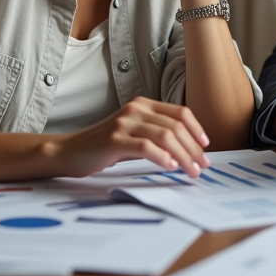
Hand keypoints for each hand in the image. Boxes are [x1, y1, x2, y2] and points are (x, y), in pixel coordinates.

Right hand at [47, 97, 211, 177]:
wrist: (69, 151)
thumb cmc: (104, 146)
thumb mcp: (133, 134)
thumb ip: (156, 135)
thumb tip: (187, 149)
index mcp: (143, 104)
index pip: (180, 113)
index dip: (197, 130)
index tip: (205, 147)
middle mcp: (136, 109)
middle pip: (176, 126)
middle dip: (193, 148)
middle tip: (201, 166)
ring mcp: (124, 122)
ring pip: (165, 136)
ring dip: (183, 155)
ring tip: (190, 171)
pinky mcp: (114, 139)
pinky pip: (145, 146)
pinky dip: (161, 157)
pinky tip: (170, 167)